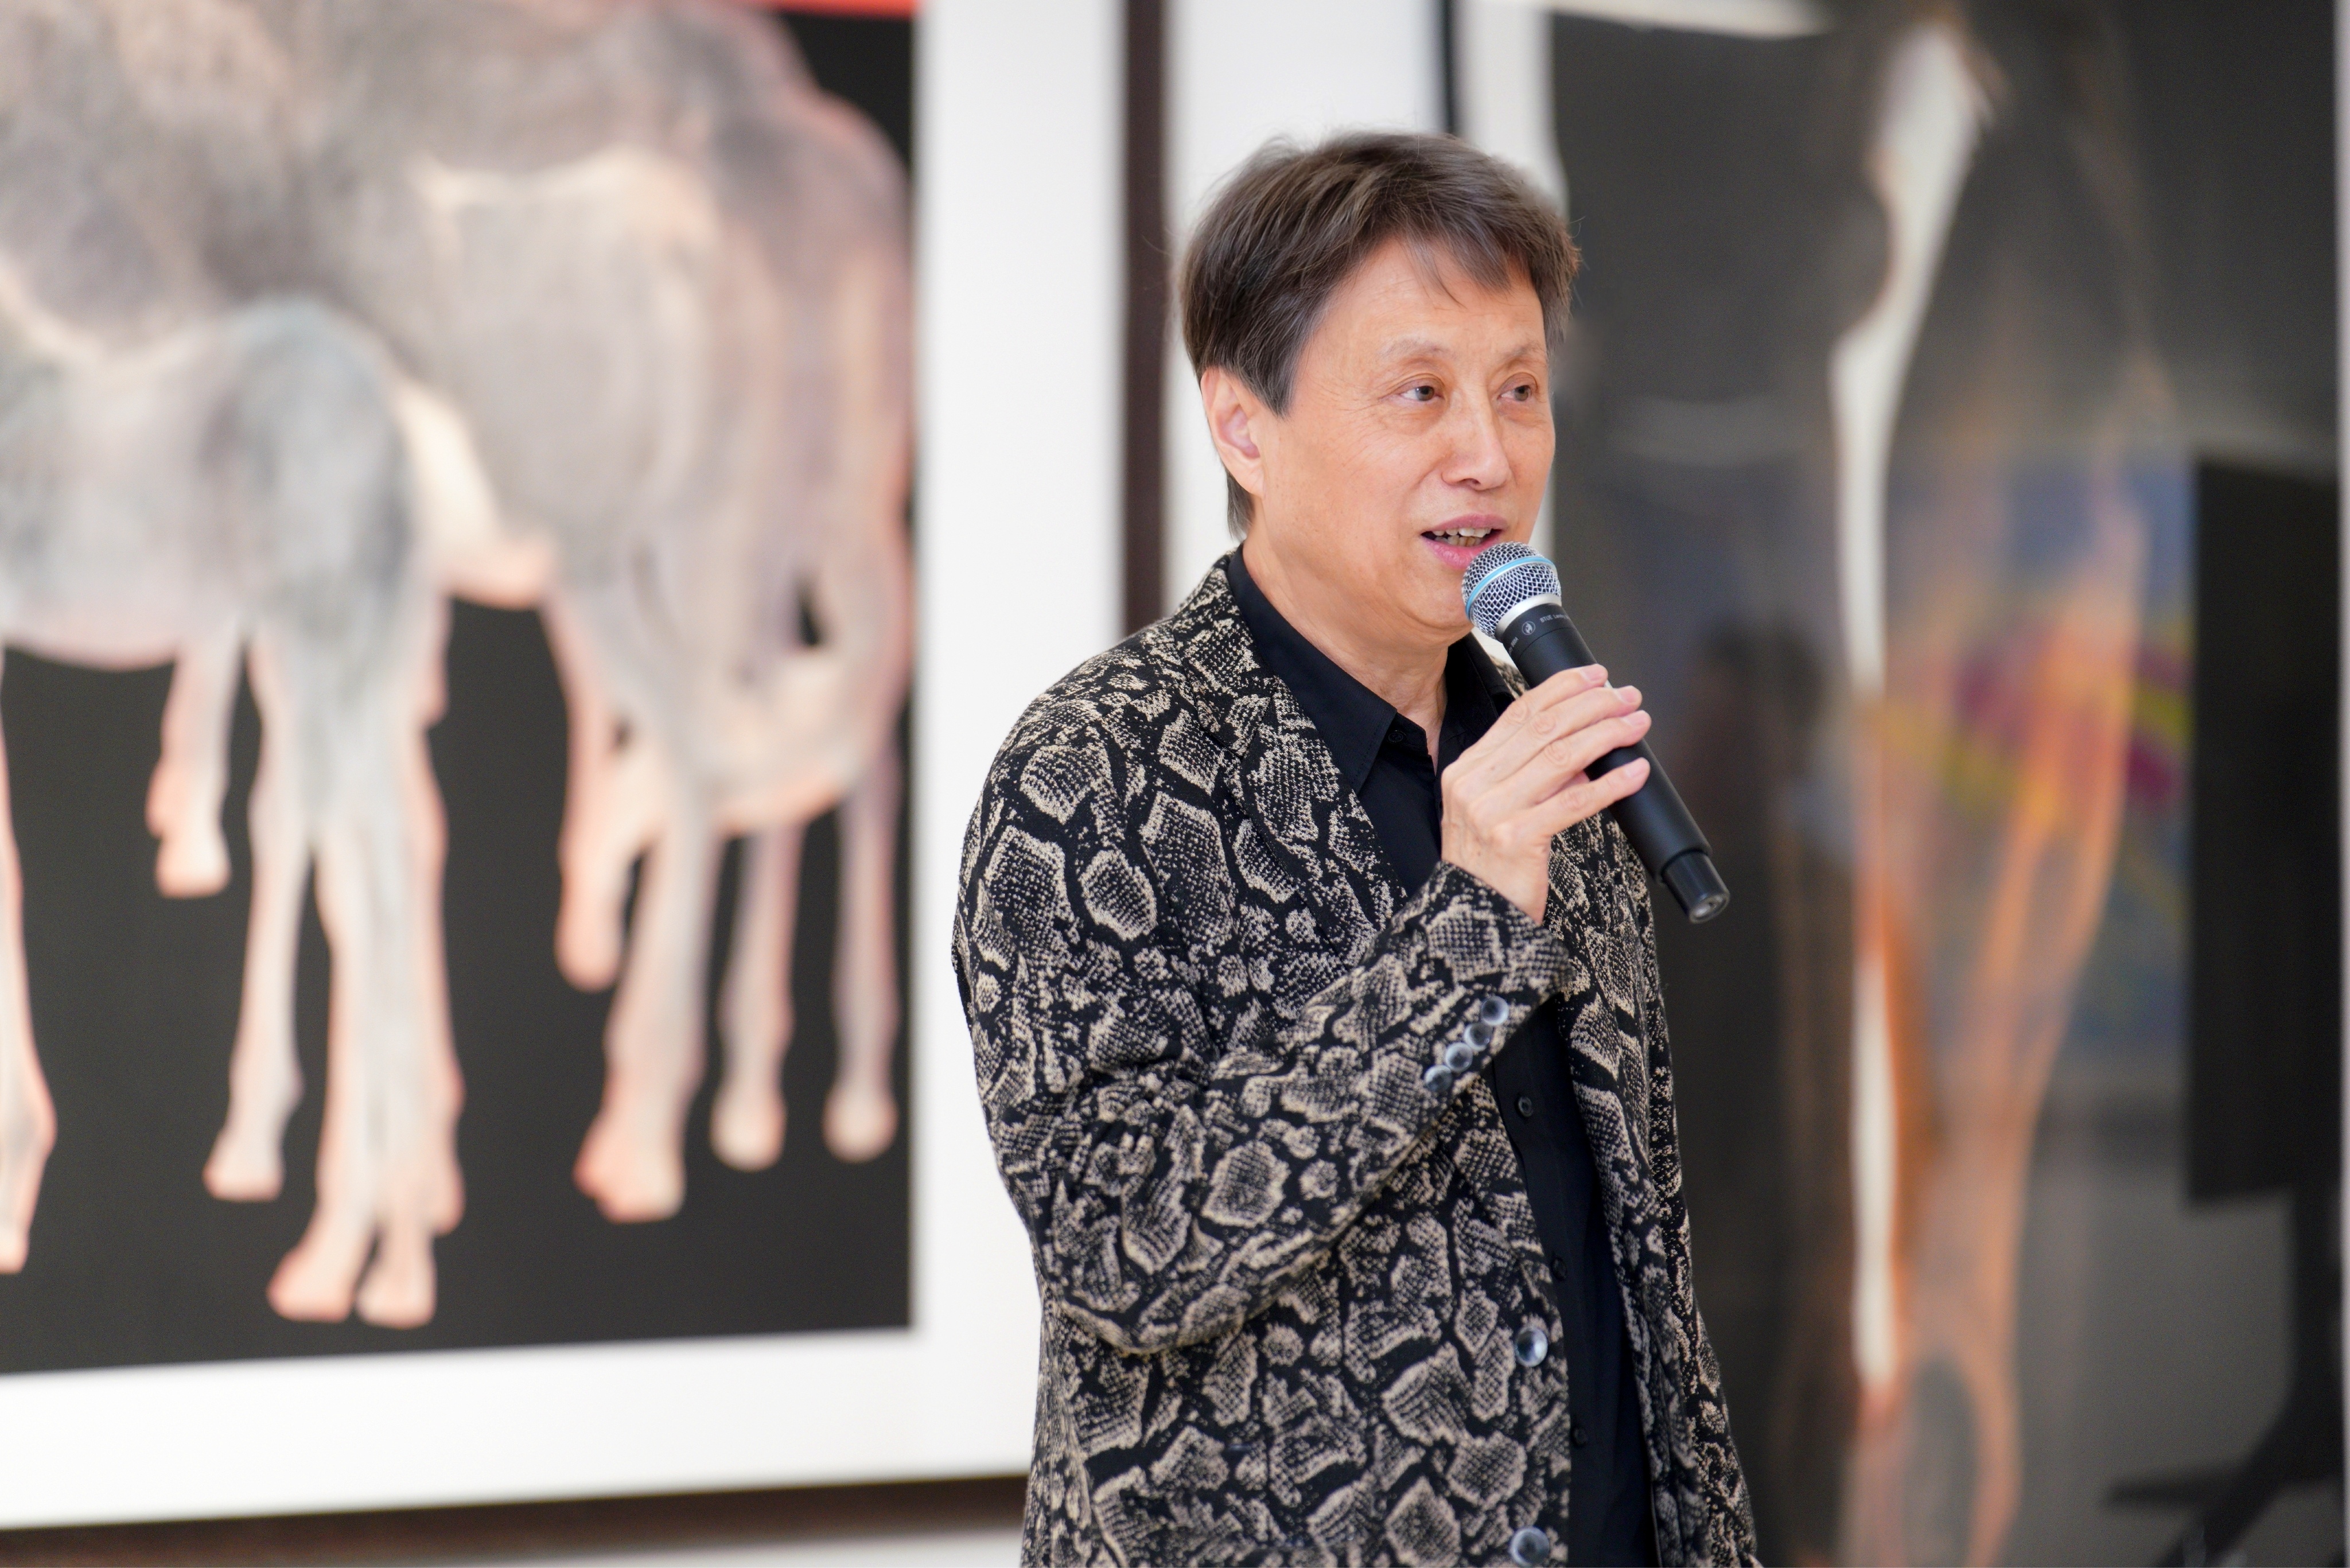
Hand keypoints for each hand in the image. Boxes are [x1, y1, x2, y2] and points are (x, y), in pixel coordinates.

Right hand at [1439, 665, 1649, 922]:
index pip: (1517, 713)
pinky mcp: (1517, 839)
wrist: (1470, 920)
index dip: (1561, 688)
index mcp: (1466, 770)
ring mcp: (1492, 810)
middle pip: (1544, 727)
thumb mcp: (1495, 812)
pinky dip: (1611, 783)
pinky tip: (1635, 772)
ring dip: (1607, 734)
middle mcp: (1474, 783)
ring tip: (1636, 724)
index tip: (1594, 676)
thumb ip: (1527, 779)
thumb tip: (1581, 756)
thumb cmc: (1488, 868)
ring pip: (1562, 756)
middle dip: (1593, 704)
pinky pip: (1574, 802)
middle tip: (1627, 697)